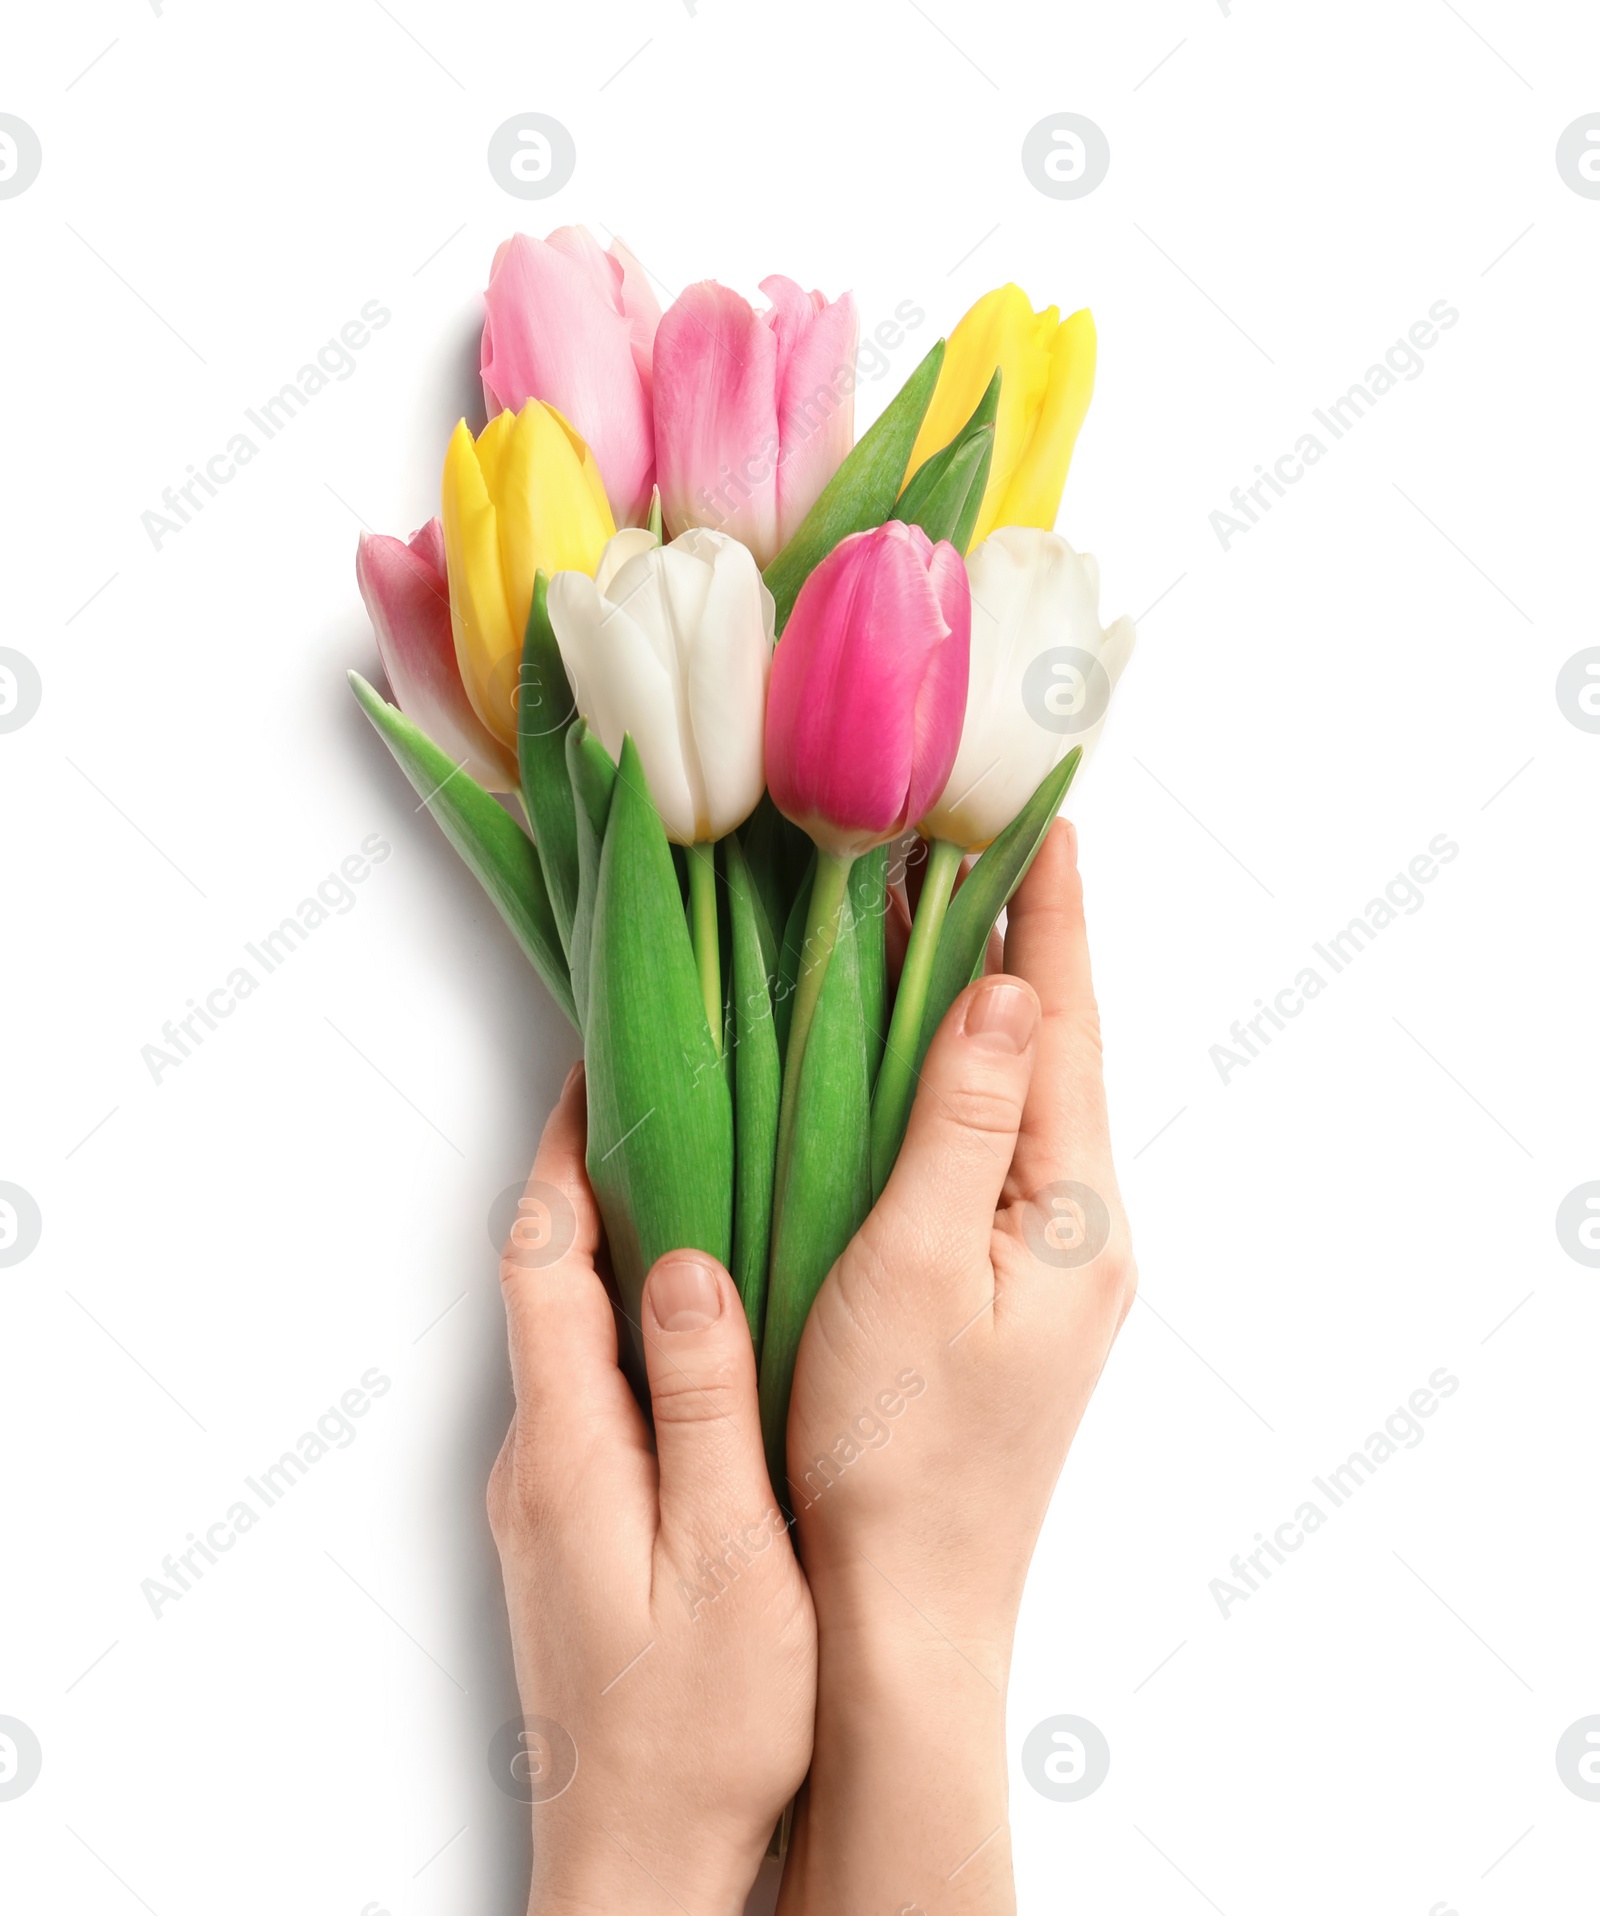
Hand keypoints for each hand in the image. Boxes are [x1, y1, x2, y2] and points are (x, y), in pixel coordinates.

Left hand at [489, 1067, 815, 1915]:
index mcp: (570, 1447)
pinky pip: (586, 1376)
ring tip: (688, 1164)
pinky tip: (689, 1304)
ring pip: (564, 1325)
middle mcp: (538, 1455)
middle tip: (654, 1087)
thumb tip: (679, 1265)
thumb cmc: (702, 1727)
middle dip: (584, 1172)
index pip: (541, 1259)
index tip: (600, 1065)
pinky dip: (622, 1310)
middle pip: (541, 1276)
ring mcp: (547, 1489)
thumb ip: (702, 1406)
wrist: (639, 1855)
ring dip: (606, 1237)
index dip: (564, 1152)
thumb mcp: (729, 1561)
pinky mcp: (570, 1517)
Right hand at [778, 821, 1135, 1913]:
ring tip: (938, 919)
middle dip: (1019, 946)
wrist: (903, 1605)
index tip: (1048, 818)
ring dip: (982, 1010)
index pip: (1070, 1027)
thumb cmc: (895, 1448)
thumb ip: (964, 1120)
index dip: (1056, 918)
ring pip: (1016, 1101)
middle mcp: (1080, 1227)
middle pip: (1052, 1053)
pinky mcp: (1004, 1293)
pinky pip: (987, 1153)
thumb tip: (1013, 986)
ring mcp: (1047, 1264)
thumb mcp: (919, 1265)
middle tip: (970, 843)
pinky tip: (911, 1059)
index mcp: (1075, 1209)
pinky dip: (954, 1085)